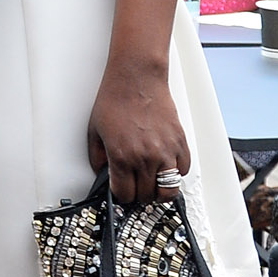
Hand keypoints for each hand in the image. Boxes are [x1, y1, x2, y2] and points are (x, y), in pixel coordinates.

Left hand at [89, 57, 191, 207]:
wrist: (136, 80)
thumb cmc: (115, 101)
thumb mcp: (94, 133)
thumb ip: (98, 159)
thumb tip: (104, 174)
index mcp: (122, 157)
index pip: (125, 195)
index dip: (121, 196)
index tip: (121, 191)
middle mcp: (146, 158)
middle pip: (147, 196)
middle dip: (139, 195)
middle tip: (135, 186)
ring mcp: (166, 151)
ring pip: (169, 190)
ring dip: (160, 190)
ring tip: (152, 183)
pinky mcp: (180, 143)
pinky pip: (183, 171)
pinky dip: (175, 173)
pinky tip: (164, 165)